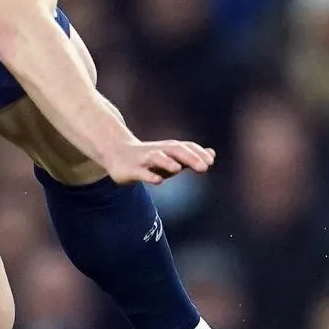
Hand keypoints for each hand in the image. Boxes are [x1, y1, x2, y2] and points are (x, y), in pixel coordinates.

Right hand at [100, 138, 215, 186]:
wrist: (117, 153)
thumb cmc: (150, 158)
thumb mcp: (171, 156)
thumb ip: (191, 156)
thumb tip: (212, 154)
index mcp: (169, 149)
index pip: (186, 148)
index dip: (198, 154)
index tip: (210, 162)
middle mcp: (158, 151)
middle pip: (175, 151)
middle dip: (189, 158)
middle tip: (204, 167)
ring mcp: (144, 160)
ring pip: (156, 158)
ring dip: (167, 162)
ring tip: (178, 168)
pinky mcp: (132, 170)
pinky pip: (141, 172)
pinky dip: (149, 175)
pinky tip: (158, 180)